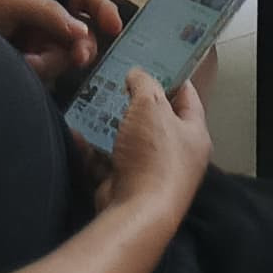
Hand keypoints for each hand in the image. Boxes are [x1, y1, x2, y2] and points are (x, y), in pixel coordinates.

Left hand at [0, 0, 102, 83]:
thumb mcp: (7, 0)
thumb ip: (45, 10)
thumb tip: (80, 28)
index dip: (101, 7)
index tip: (113, 26)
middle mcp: (43, 20)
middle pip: (80, 33)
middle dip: (80, 45)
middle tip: (77, 57)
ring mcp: (36, 45)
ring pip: (65, 57)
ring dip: (50, 61)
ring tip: (24, 60)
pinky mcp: (27, 69)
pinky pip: (48, 74)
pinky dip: (38, 73)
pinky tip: (19, 67)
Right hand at [95, 72, 211, 220]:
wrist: (135, 212)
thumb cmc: (152, 156)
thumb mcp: (150, 106)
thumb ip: (144, 84)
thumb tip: (137, 74)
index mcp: (194, 135)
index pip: (188, 97)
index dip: (172, 76)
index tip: (153, 61)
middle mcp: (178, 155)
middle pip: (156, 120)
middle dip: (134, 102)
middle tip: (115, 81)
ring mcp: (151, 173)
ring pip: (128, 140)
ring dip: (110, 124)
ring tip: (92, 102)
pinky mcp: (127, 186)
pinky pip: (108, 160)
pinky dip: (93, 149)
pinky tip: (78, 132)